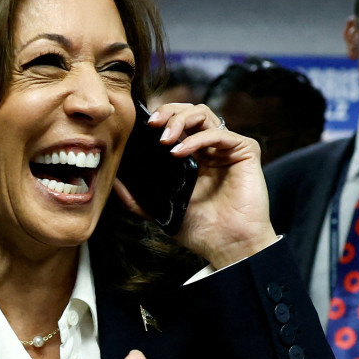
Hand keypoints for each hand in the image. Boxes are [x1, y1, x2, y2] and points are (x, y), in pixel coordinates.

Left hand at [114, 103, 276, 268]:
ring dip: (180, 120)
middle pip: (189, 111)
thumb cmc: (202, 231)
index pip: (176, 124)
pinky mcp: (245, 150)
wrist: (229, 246)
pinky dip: (196, 139)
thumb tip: (113, 182)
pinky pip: (219, 133)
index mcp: (193, 157)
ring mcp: (228, 148)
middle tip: (152, 125)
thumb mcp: (161, 212)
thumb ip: (137, 199)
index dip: (160, 118)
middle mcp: (210, 148)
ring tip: (164, 140)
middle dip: (168, 112)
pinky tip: (179, 152)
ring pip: (203, 114)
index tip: (142, 127)